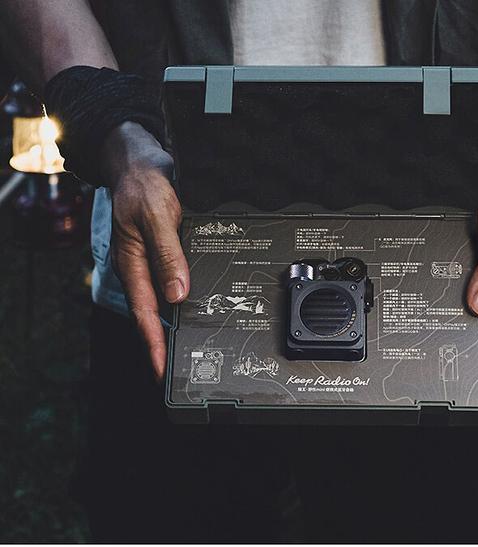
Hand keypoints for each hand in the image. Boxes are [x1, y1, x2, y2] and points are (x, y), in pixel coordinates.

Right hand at [101, 122, 188, 379]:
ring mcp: (146, 264)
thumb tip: (177, 294)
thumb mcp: (157, 217)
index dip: (153, 343)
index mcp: (131, 264)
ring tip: (178, 351)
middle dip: (158, 345)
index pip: (144, 313)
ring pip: (156, 304)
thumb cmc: (143, 188)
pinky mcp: (157, 257)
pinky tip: (185, 313)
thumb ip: (168, 255)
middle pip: (148, 315)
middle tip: (171, 372)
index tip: (161, 368)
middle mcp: (137, 268)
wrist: (138, 167)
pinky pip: (164, 286)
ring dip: (166, 328)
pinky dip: (174, 305)